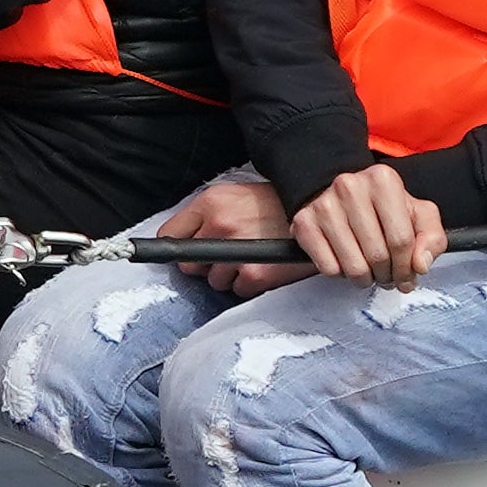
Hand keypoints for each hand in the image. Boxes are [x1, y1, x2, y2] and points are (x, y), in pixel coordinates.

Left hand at [161, 171, 301, 303]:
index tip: (188, 251)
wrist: (317, 210)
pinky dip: (249, 284)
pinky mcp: (254, 274)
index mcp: (211, 203)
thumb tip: (184, 239)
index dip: (179, 246)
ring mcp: (236, 252)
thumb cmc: (277, 204)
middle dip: (205, 265)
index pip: (170, 234)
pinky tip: (264, 265)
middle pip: (188, 265)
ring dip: (230, 275)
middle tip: (228, 255)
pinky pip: (237, 290)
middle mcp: (220, 225)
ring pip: (214, 281)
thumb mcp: (236, 196)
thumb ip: (208, 214)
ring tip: (252, 256)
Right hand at [289, 162, 450, 290]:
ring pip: (353, 266)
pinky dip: (341, 274)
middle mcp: (350, 187)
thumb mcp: (417, 215)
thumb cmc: (383, 208)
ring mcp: (323, 205)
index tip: (408, 275)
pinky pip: (328, 269)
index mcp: (383, 180)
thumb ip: (433, 238)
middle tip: (387, 276)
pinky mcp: (303, 223)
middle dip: (387, 276)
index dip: (408, 267)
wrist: (340, 196)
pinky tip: (346, 261)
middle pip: (378, 255)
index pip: (402, 240)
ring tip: (369, 272)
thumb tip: (421, 265)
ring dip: (365, 279)